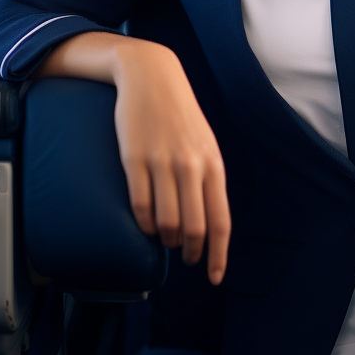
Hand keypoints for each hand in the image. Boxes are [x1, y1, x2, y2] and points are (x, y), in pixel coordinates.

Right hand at [113, 40, 230, 280]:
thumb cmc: (179, 114)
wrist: (152, 77)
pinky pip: (140, 205)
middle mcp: (191, 165)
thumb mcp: (204, 143)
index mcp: (213, 163)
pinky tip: (145, 224)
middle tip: (185, 258)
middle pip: (193, 228)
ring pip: (165, 222)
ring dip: (165, 239)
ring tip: (164, 238)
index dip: (218, 254)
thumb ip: (207, 177)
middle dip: (190, 252)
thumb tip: (206, 220)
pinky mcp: (134, 158)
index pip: (220, 220)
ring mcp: (162, 162)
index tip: (214, 277)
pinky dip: (143, 223)